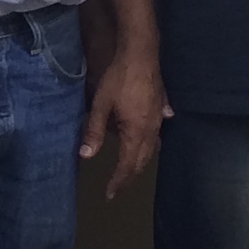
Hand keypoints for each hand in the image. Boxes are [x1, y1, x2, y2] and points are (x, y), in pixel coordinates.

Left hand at [78, 47, 169, 198]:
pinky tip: (148, 138)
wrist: (141, 54)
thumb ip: (94, 131)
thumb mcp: (100, 105)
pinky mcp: (162, 108)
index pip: (127, 165)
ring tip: (128, 169)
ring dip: (140, 162)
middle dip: (129, 176)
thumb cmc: (119, 79)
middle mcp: (152, 130)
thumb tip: (86, 156)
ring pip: (152, 148)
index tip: (110, 194)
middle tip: (118, 188)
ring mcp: (160, 119)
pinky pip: (157, 132)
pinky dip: (150, 142)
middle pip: (143, 161)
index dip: (118, 181)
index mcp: (137, 132)